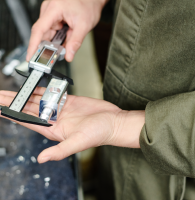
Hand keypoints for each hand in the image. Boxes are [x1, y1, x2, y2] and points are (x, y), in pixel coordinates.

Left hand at [0, 88, 144, 162]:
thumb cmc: (99, 133)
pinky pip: (53, 93)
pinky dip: (42, 89)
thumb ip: (59, 151)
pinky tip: (33, 87)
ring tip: (11, 90)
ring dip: (25, 94)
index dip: (12, 116)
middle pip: (29, 109)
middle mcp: (55, 119)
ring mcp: (62, 108)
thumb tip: (40, 160)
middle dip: (14, 102)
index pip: (28, 122)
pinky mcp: (70, 100)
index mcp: (54, 130)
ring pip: (39, 100)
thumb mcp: (78, 142)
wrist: (113, 121)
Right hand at [26, 0, 107, 61]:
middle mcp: (49, 10)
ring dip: (54, 44)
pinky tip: (64, 41)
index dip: (33, 45)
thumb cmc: (88, 5)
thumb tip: (68, 56)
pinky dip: (57, 40)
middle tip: (52, 58)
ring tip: (63, 47)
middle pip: (42, 34)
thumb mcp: (84, 25)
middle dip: (47, 47)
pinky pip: (52, 32)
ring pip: (48, 34)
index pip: (39, 29)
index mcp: (54, 9)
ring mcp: (51, 14)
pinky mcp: (54, 18)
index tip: (30, 57)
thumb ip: (75, 42)